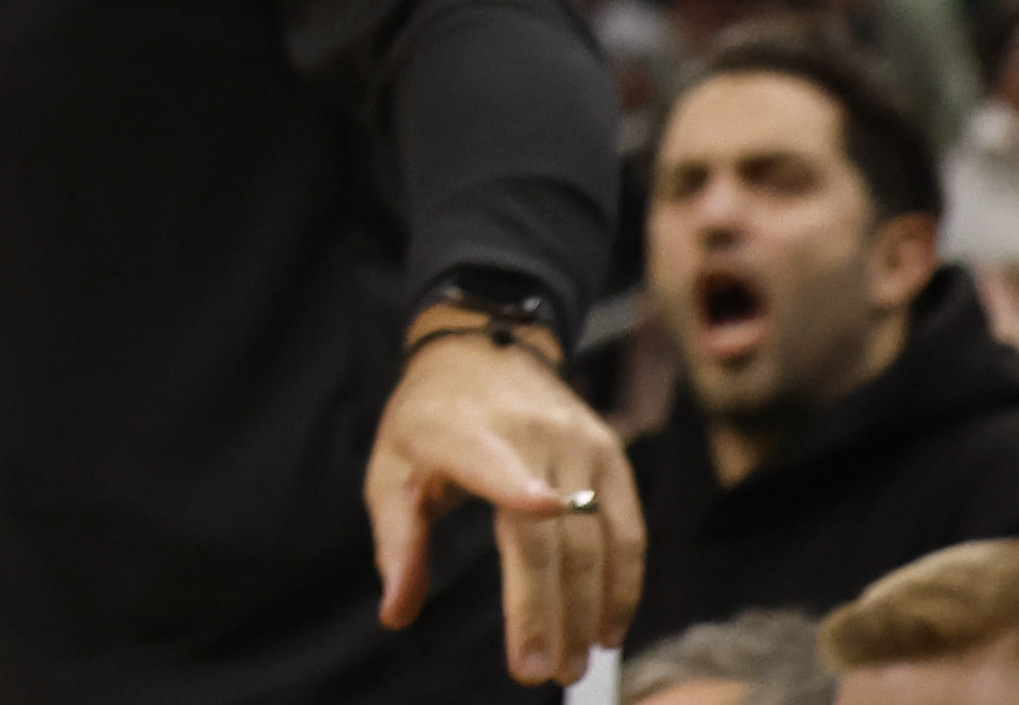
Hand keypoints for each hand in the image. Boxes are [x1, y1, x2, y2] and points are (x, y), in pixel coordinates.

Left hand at [370, 325, 643, 686]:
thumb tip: (397, 613)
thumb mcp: (391, 466)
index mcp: (463, 430)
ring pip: (595, 539)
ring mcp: (580, 442)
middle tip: (543, 671)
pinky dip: (623, 582)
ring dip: (590, 610)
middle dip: (549, 611)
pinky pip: (628, 528)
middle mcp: (529, 433)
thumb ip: (397, 540)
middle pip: (549, 533)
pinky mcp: (612, 452)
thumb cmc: (428, 419)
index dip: (518, 482)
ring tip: (574, 664)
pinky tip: (609, 625)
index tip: (543, 507)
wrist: (483, 346)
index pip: (493, 459)